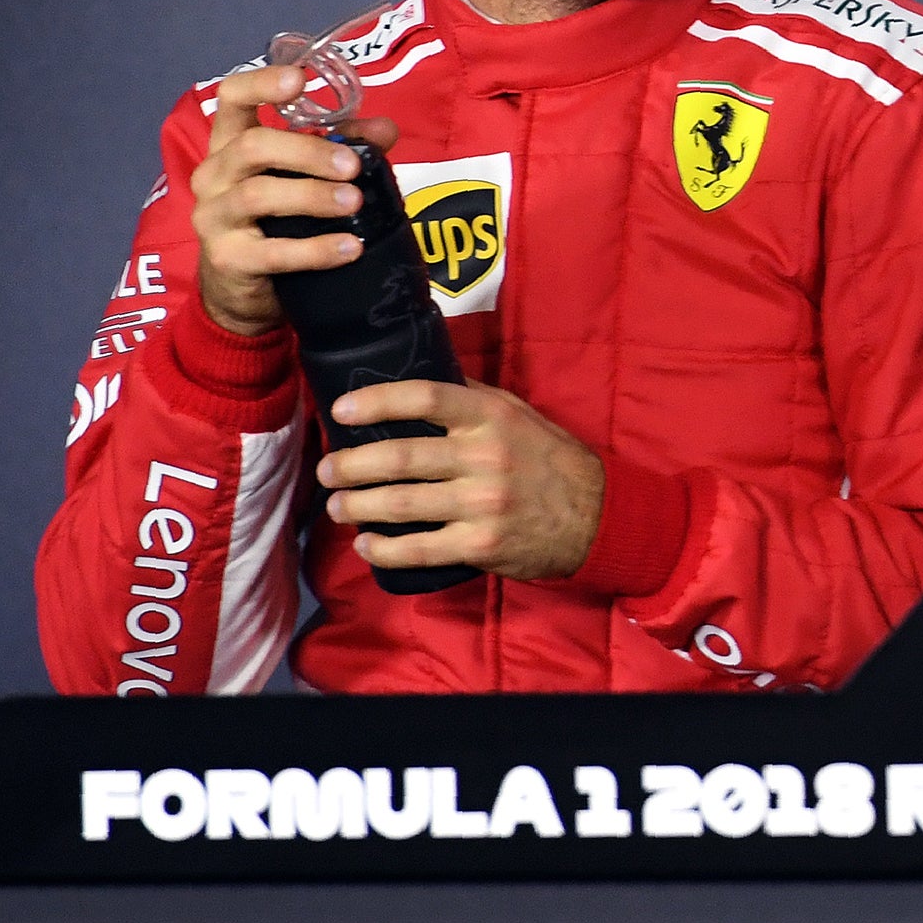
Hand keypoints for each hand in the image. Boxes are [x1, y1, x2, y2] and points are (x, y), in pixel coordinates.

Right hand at [188, 64, 399, 336]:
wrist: (247, 289)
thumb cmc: (278, 218)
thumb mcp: (307, 175)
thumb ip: (344, 146)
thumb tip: (386, 129)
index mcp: (231, 143)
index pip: (231, 98)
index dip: (261, 84)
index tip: (300, 79)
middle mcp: (214, 174)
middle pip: (253, 147)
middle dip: (308, 152)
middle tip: (352, 166)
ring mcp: (214, 217)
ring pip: (258, 196)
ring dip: (313, 196)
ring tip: (355, 202)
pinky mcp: (227, 258)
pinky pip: (271, 253)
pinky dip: (315, 250)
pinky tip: (349, 247)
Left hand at [315, 379, 605, 581]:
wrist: (595, 516)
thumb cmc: (549, 459)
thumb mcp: (518, 414)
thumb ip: (472, 397)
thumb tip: (421, 372)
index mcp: (491, 417)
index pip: (425, 397)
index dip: (377, 400)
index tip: (341, 410)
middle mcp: (485, 457)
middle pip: (400, 455)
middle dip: (350, 464)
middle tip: (327, 469)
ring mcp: (481, 504)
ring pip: (400, 504)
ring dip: (356, 506)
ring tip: (337, 505)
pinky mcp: (480, 545)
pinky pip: (418, 549)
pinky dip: (383, 549)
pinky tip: (366, 545)